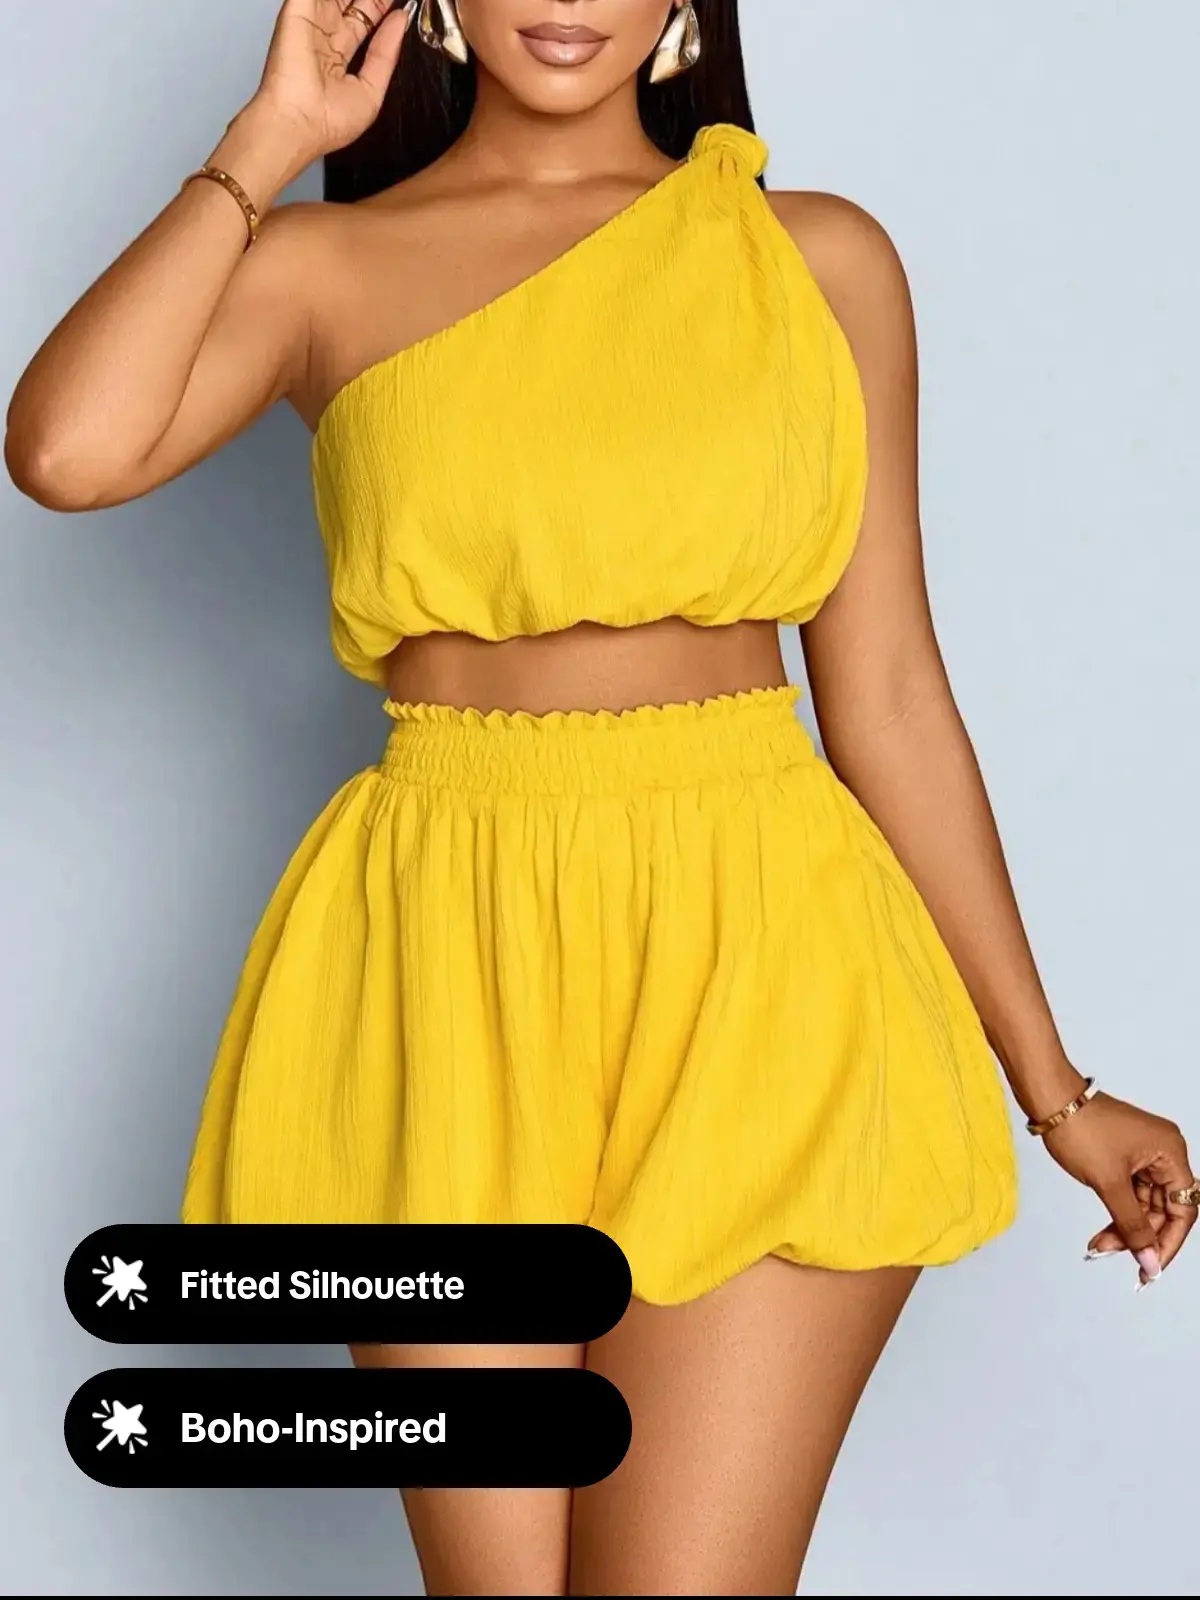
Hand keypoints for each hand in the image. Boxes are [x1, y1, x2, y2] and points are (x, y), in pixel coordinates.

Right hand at [252, 0, 414, 163]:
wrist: (296, 123)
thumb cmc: (327, 122)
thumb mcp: (371, 92)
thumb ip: (385, 55)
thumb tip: (400, 21)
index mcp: (339, 57)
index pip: (364, 22)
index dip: (382, 8)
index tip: (401, 1)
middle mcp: (325, 37)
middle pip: (354, 2)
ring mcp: (311, 21)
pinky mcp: (298, 10)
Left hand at [1041, 1091, 1194, 1285]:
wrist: (1050, 1100)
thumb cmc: (1080, 1127)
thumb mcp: (1109, 1183)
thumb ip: (1132, 1224)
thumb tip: (1148, 1258)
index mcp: (1170, 1152)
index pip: (1183, 1209)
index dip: (1168, 1242)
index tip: (1151, 1266)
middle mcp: (1163, 1152)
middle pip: (1163, 1210)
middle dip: (1139, 1235)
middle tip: (1115, 1254)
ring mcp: (1143, 1155)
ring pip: (1144, 1205)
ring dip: (1124, 1227)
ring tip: (1100, 1245)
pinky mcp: (1124, 1157)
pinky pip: (1129, 1194)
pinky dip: (1117, 1213)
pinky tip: (1103, 1232)